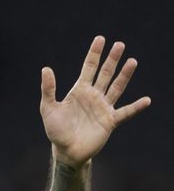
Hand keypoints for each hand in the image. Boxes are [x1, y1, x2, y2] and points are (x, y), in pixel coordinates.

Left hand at [40, 36, 150, 167]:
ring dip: (124, 75)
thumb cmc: (56, 131)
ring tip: (132, 61)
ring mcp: (103, 108)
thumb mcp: (49, 109)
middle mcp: (94, 96)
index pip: (89, 67)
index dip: (94, 53)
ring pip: (116, 88)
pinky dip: (136, 107)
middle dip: (112, 60)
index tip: (100, 39)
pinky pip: (125, 113)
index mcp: (80, 90)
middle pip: (105, 73)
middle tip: (119, 44)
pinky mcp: (110, 122)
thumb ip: (48, 90)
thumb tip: (45, 68)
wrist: (66, 151)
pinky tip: (146, 101)